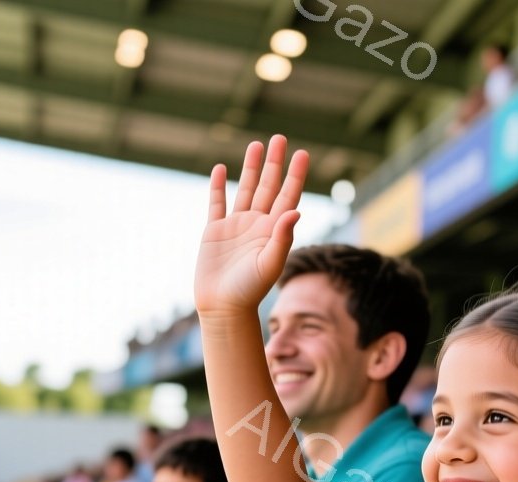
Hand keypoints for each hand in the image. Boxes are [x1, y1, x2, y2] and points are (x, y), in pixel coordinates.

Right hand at [194, 135, 309, 318]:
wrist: (223, 307)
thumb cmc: (250, 290)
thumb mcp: (270, 263)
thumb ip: (282, 237)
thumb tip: (294, 211)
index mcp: (274, 230)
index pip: (288, 196)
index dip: (295, 175)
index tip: (302, 153)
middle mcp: (257, 224)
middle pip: (268, 186)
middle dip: (274, 163)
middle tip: (279, 138)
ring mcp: (236, 226)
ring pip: (246, 189)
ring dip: (251, 168)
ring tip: (256, 145)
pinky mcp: (215, 232)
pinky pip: (217, 203)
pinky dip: (218, 186)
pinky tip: (221, 169)